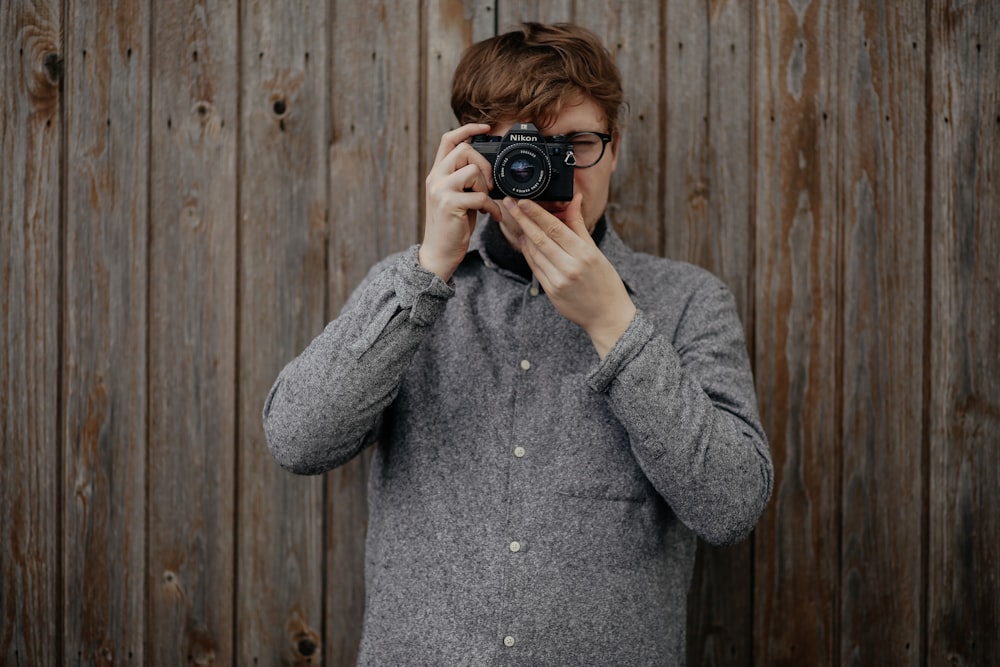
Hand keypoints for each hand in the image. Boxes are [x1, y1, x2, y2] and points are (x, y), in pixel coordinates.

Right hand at [419, 124, 503, 280]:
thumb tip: (484, 165)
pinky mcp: (449, 205)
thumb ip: (464, 179)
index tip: (486, 127)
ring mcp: (440, 190)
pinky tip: (492, 216)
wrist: (439, 253)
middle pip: (464, 150)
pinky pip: (479, 196)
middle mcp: (435, 178)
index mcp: (437, 174)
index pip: (448, 140)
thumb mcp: (456, 197)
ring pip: (472, 170)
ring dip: (486, 186)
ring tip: (485, 202)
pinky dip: (492, 207)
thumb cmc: (452, 226)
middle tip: (489, 186)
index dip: (467, 129)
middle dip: (484, 165)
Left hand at [503, 194, 635, 358]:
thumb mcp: (596, 251)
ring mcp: (559, 280)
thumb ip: (580, 225)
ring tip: (517, 220)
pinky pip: (535, 267)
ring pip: (535, 252)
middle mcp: (570, 266)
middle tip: (508, 203)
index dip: (536, 213)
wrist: (607, 315)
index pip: (555, 228)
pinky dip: (528, 252)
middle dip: (522, 219)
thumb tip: (575, 199)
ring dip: (524, 235)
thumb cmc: (605, 281)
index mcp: (584, 253)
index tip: (522, 201)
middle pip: (540, 238)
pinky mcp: (551, 291)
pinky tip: (524, 241)